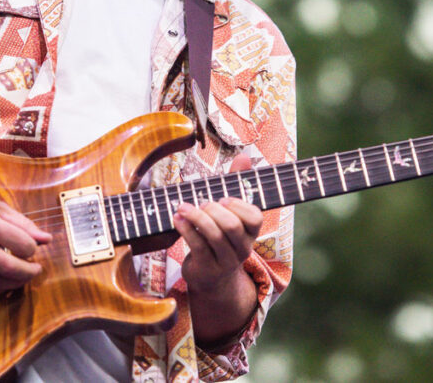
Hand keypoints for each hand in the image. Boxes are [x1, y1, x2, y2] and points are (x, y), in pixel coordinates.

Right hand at [0, 183, 51, 295]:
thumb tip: (46, 239)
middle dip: (29, 273)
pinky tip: (1, 280)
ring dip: (13, 283)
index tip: (32, 249)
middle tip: (35, 270)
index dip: (33, 250)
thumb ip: (22, 223)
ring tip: (20, 276)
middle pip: (10, 268)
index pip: (22, 245)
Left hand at [173, 154, 261, 293]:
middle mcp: (242, 248)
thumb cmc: (221, 236)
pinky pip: (197, 246)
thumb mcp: (230, 212)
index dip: (238, 206)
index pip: (255, 217)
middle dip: (213, 210)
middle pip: (232, 226)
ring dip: (196, 217)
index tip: (222, 198)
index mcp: (251, 232)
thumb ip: (237, 184)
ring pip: (214, 236)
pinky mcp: (207, 268)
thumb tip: (244, 155)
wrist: (212, 278)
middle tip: (201, 202)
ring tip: (182, 206)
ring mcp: (226, 261)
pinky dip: (185, 229)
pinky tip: (177, 218)